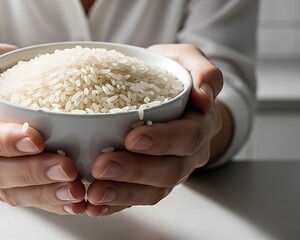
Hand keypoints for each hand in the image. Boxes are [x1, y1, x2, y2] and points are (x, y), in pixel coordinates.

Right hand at [0, 42, 85, 214]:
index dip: (3, 141)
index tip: (36, 139)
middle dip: (32, 173)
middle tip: (67, 169)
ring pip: (10, 192)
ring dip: (44, 194)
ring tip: (75, 190)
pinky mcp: (9, 183)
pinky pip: (26, 199)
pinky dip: (51, 203)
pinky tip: (74, 202)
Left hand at [85, 44, 227, 216]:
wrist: (166, 94)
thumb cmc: (173, 75)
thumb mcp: (189, 60)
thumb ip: (203, 71)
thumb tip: (205, 95)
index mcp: (201, 123)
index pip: (188, 136)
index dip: (163, 140)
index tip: (132, 138)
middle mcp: (190, 153)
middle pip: (170, 170)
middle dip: (135, 171)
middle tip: (102, 167)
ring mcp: (171, 170)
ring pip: (154, 191)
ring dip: (123, 194)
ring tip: (94, 193)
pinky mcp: (152, 182)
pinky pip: (137, 199)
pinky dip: (115, 204)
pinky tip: (94, 205)